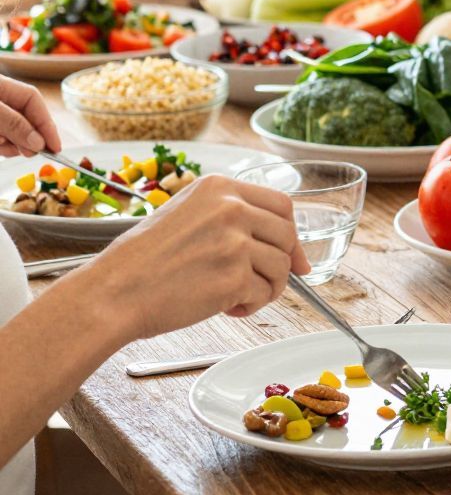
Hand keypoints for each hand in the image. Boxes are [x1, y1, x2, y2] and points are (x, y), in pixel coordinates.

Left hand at [0, 77, 57, 155]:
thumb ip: (13, 124)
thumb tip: (39, 143)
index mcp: (3, 86)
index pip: (33, 101)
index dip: (47, 123)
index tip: (55, 146)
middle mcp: (0, 99)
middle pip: (25, 119)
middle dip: (28, 137)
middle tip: (30, 152)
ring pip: (12, 132)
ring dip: (10, 144)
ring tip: (0, 145)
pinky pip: (0, 139)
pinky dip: (0, 145)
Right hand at [79, 174, 309, 337]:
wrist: (113, 293)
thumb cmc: (143, 262)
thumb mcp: (186, 215)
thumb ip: (231, 219)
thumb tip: (284, 243)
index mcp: (218, 187)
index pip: (281, 204)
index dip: (291, 234)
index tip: (293, 255)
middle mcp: (230, 208)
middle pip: (287, 235)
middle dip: (281, 264)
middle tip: (260, 283)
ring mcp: (234, 241)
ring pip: (281, 267)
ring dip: (266, 288)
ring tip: (235, 296)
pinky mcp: (234, 275)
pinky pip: (265, 293)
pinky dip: (251, 306)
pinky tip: (226, 307)